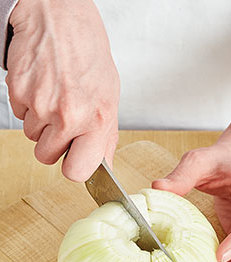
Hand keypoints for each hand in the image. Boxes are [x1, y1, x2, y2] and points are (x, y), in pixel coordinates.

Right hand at [6, 0, 119, 181]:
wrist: (62, 19)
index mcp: (97, 120)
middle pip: (46, 157)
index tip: (74, 161)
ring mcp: (41, 105)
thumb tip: (104, 166)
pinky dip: (28, 106)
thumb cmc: (89, 57)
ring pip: (32, 137)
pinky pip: (19, 116)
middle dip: (52, 145)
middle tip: (63, 122)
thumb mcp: (109, 98)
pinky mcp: (19, 93)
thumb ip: (106, 137)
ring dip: (41, 123)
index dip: (73, 168)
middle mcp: (69, 115)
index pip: (77, 171)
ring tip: (55, 96)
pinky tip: (43, 87)